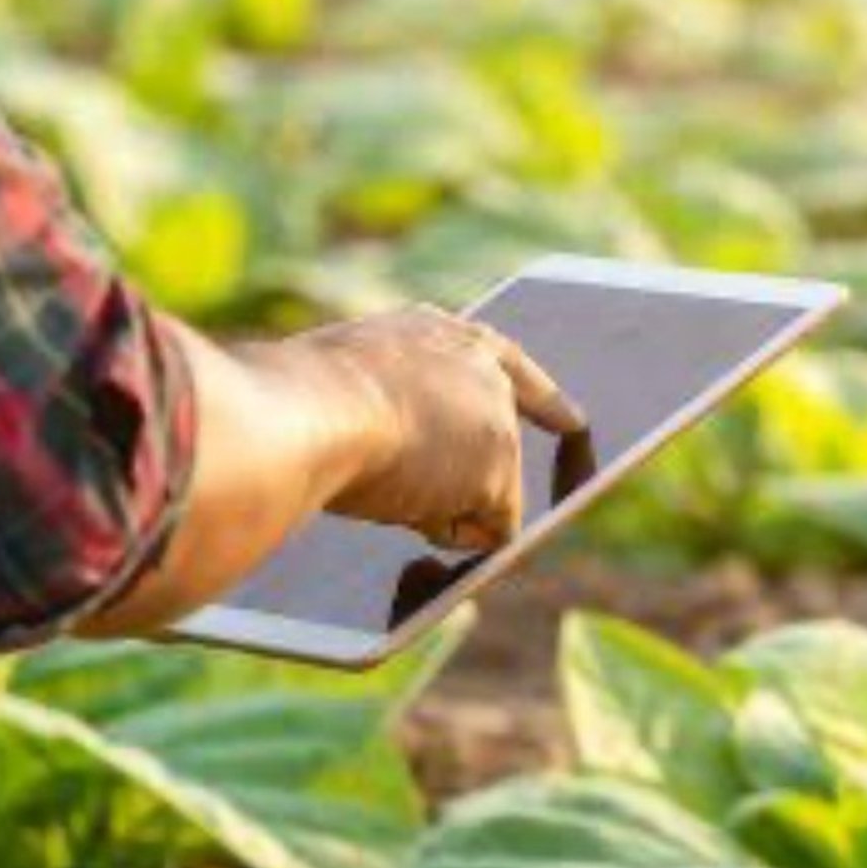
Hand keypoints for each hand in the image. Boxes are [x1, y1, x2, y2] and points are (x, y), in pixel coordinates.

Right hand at [257, 304, 586, 550]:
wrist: (303, 412)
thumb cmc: (291, 400)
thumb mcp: (334, 386)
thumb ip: (376, 404)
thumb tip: (378, 451)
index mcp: (432, 332)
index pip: (501, 361)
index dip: (538, 397)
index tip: (575, 420)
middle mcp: (478, 363)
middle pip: (502, 436)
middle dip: (482, 470)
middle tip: (453, 492)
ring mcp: (495, 417)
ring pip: (481, 492)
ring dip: (434, 504)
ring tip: (376, 480)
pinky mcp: (500, 469)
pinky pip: (487, 532)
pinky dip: (446, 535)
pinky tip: (400, 508)